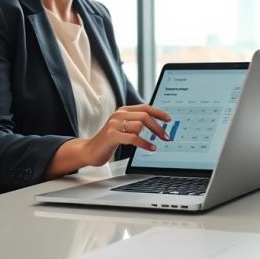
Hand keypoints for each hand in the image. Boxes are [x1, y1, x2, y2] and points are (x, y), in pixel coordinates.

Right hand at [46, 104, 170, 177]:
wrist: (89, 151)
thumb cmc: (109, 141)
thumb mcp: (123, 129)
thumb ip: (136, 124)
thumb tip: (157, 125)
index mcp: (123, 111)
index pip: (145, 107)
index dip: (159, 112)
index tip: (169, 120)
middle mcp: (119, 114)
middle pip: (145, 115)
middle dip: (158, 126)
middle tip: (166, 136)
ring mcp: (114, 124)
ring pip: (140, 125)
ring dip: (152, 135)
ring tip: (157, 143)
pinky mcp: (111, 135)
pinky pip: (133, 137)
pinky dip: (145, 143)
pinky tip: (151, 148)